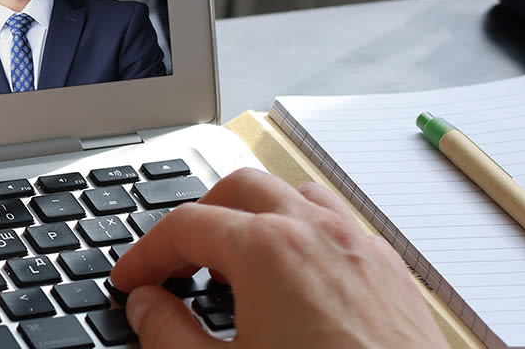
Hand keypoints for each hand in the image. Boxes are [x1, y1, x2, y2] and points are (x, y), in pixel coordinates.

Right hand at [108, 168, 447, 348]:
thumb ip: (169, 335)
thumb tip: (147, 306)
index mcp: (268, 250)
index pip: (185, 226)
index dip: (146, 254)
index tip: (133, 281)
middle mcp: (318, 233)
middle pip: (239, 189)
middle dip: (199, 219)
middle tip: (175, 263)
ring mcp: (362, 248)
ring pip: (295, 196)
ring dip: (255, 216)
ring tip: (234, 261)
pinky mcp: (392, 274)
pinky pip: (339, 226)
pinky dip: (303, 235)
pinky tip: (295, 281)